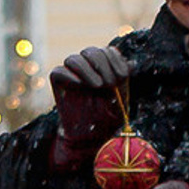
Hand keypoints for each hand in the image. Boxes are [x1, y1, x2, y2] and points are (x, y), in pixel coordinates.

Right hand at [50, 44, 131, 167]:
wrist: (90, 137)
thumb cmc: (109, 119)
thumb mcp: (122, 99)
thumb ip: (123, 81)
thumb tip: (130, 64)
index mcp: (105, 68)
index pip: (108, 51)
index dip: (115, 60)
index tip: (122, 77)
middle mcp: (88, 68)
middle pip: (91, 51)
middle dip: (102, 65)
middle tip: (109, 84)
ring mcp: (72, 75)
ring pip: (74, 59)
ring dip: (87, 69)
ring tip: (97, 86)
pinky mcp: (59, 84)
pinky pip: (59, 71)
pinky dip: (70, 76)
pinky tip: (81, 85)